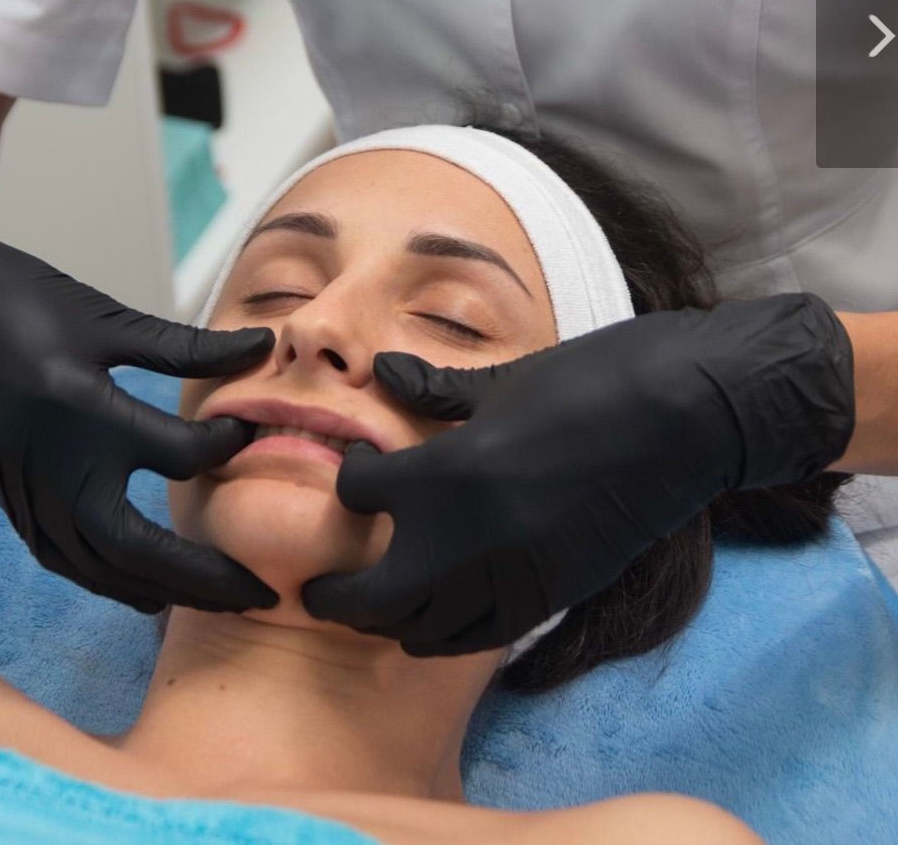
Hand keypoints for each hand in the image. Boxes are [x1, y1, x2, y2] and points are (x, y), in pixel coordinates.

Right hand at [0, 183, 278, 614]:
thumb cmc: (17, 299)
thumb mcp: (106, 318)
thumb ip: (186, 346)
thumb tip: (263, 347)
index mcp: (83, 408)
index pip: (177, 452)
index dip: (226, 444)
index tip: (252, 431)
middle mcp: (52, 465)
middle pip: (137, 547)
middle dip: (203, 578)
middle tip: (262, 594)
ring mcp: (25, 491)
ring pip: (98, 568)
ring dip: (161, 590)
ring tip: (218, 600)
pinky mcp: (9, 500)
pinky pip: (64, 560)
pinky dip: (110, 581)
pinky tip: (147, 588)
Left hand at [301, 294, 854, 654]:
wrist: (688, 416)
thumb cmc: (598, 377)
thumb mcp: (508, 377)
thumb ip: (439, 390)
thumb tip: (385, 372)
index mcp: (449, 470)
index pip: (361, 494)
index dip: (350, 482)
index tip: (356, 473)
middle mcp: (469, 540)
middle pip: (373, 600)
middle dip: (339, 594)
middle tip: (322, 584)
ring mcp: (513, 578)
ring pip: (423, 634)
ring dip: (390, 620)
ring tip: (377, 600)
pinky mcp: (553, 598)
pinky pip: (479, 638)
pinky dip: (447, 631)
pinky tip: (439, 609)